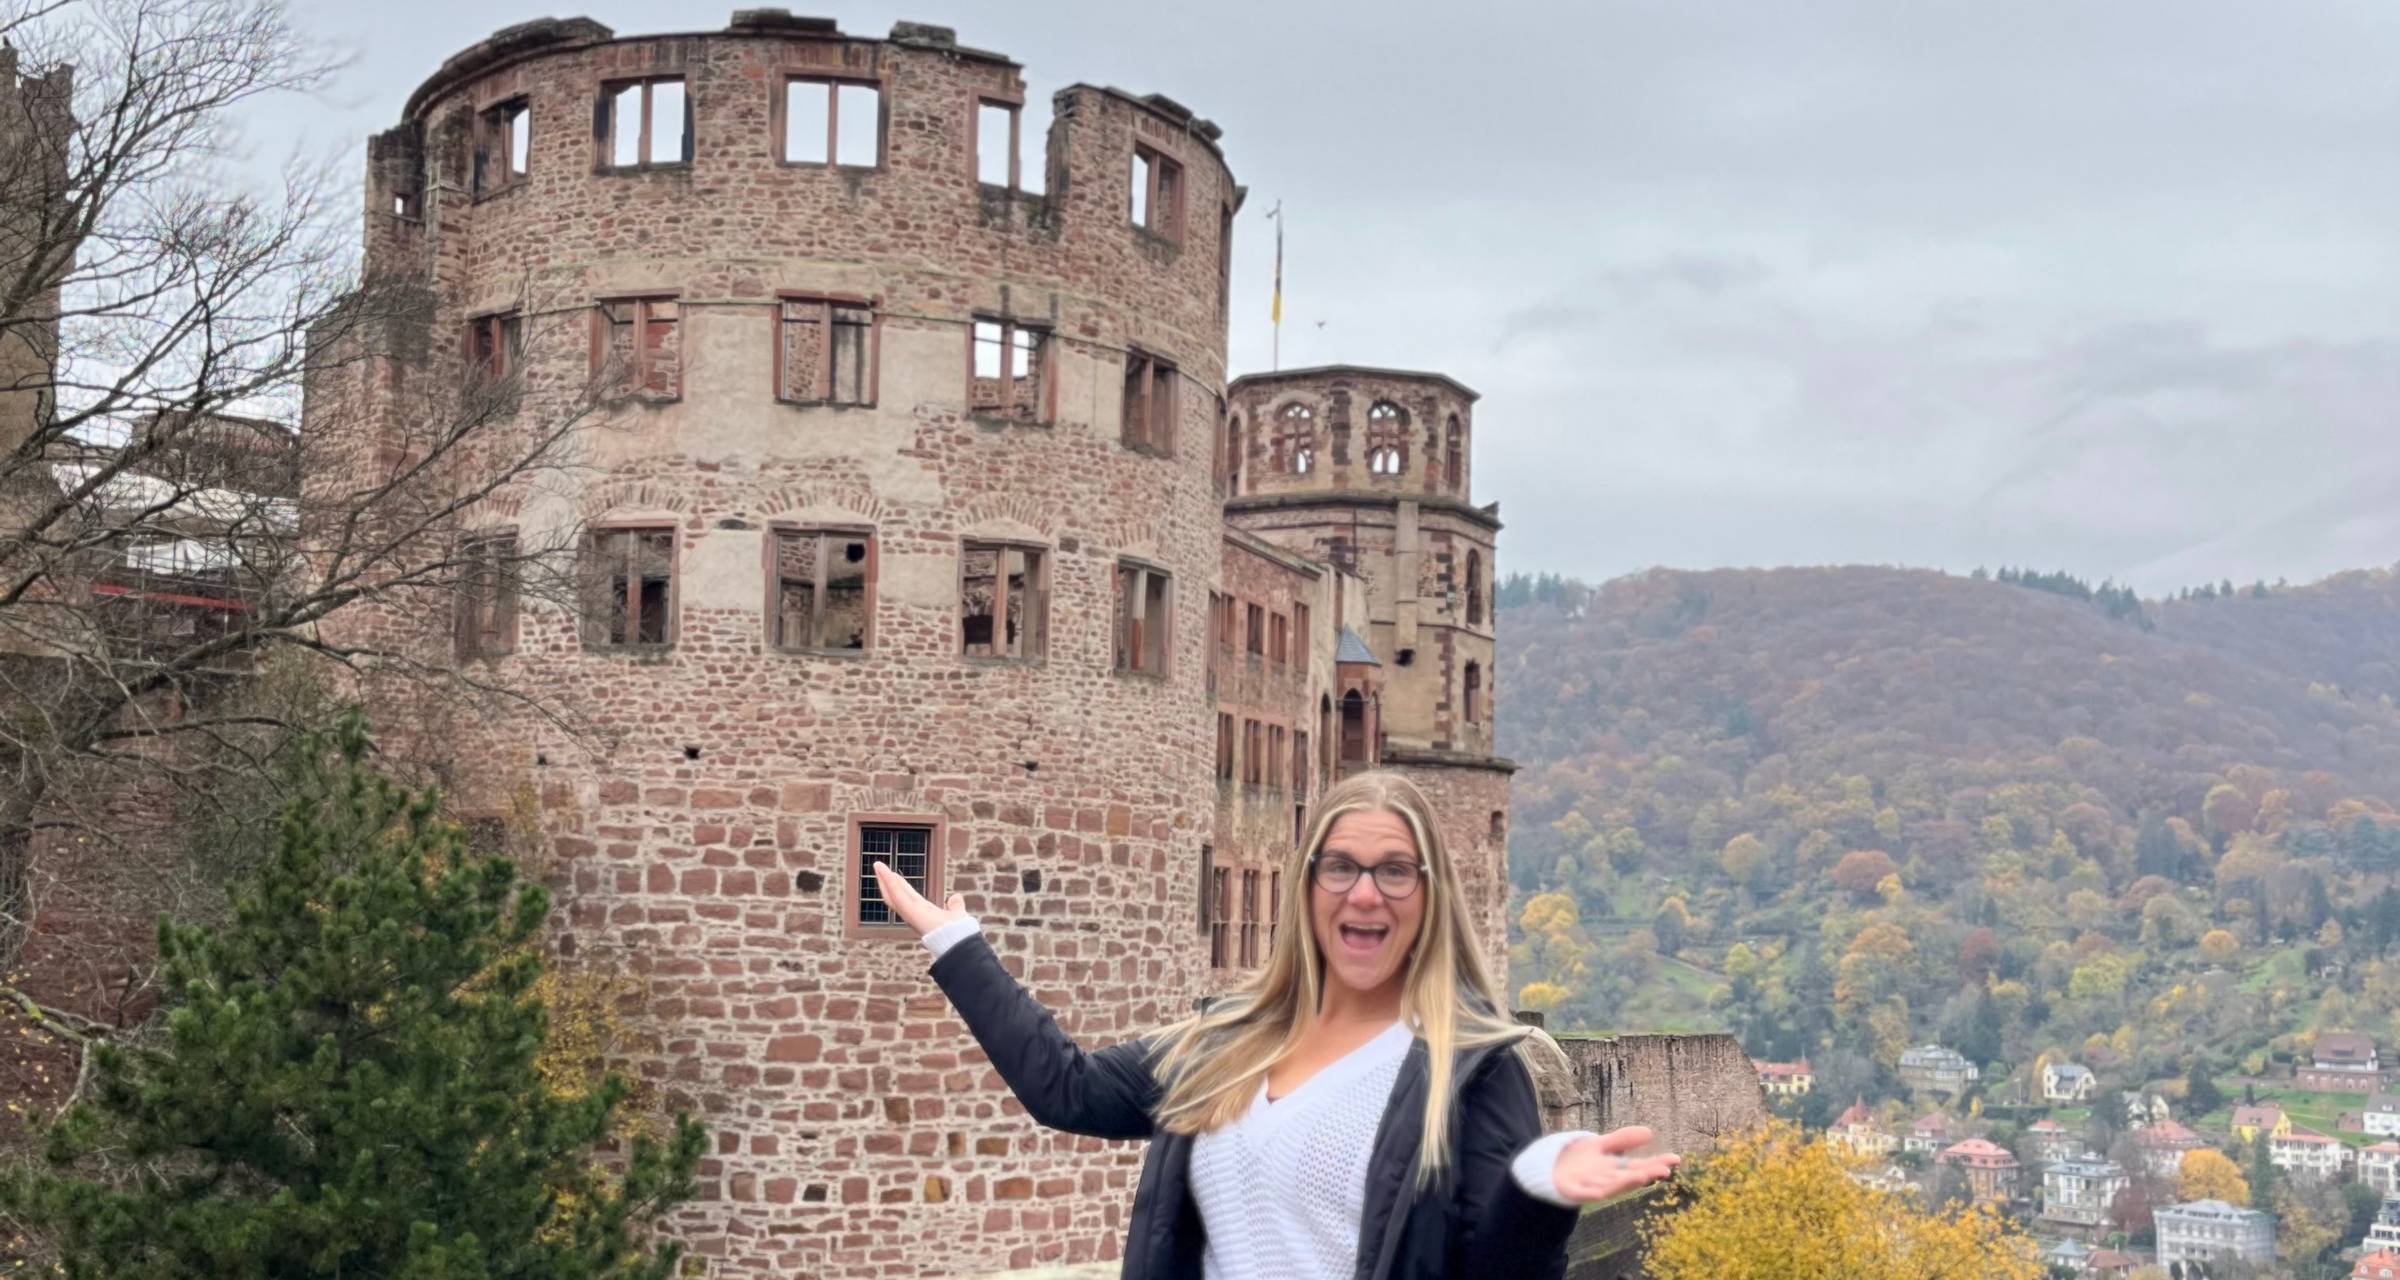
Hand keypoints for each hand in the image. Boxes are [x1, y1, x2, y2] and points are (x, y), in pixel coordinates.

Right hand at [870, 860, 969, 937]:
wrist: (958, 941)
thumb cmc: (957, 933)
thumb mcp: (956, 913)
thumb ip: (955, 906)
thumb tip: (955, 897)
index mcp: (923, 913)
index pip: (907, 896)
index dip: (899, 885)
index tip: (893, 875)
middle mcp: (913, 913)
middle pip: (897, 894)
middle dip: (888, 881)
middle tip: (879, 867)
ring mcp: (910, 913)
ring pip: (893, 894)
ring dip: (885, 879)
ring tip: (877, 865)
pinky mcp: (909, 911)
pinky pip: (897, 895)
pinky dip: (890, 883)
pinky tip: (885, 871)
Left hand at [1550, 1126, 1680, 1203]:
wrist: (1550, 1170)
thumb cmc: (1580, 1161)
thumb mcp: (1602, 1145)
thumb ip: (1623, 1140)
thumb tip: (1650, 1132)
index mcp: (1615, 1169)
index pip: (1639, 1166)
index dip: (1657, 1163)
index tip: (1675, 1159)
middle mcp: (1607, 1180)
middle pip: (1629, 1177)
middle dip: (1646, 1174)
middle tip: (1665, 1171)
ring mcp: (1591, 1186)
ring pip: (1611, 1186)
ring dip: (1626, 1183)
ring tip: (1642, 1177)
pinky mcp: (1573, 1191)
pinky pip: (1583, 1193)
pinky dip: (1592, 1192)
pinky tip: (1600, 1192)